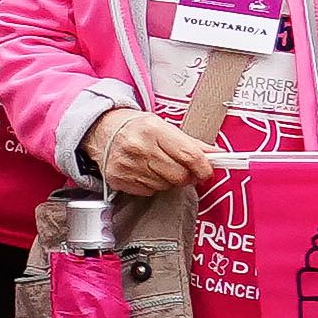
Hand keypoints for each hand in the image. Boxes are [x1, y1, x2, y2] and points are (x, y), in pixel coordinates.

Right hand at [84, 107, 222, 200]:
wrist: (101, 130)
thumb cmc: (135, 127)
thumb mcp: (164, 126)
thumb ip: (191, 143)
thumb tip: (216, 155)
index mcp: (153, 129)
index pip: (189, 155)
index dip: (203, 167)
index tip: (207, 171)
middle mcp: (139, 147)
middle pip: (179, 175)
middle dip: (186, 175)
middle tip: (183, 169)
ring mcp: (127, 165)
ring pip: (165, 185)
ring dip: (168, 180)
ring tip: (159, 166)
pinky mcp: (119, 179)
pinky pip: (149, 191)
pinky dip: (152, 184)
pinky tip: (145, 171)